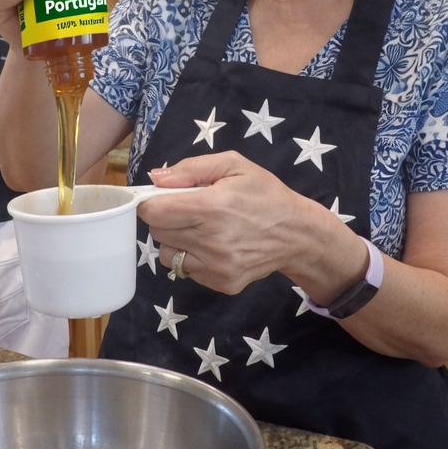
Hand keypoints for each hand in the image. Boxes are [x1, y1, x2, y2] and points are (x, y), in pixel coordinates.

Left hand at [142, 152, 326, 294]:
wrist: (297, 234)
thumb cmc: (265, 194)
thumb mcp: (234, 165)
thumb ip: (191, 168)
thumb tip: (155, 178)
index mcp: (214, 207)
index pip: (155, 212)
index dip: (150, 202)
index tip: (159, 197)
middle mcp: (213, 241)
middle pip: (158, 232)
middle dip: (166, 218)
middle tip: (188, 210)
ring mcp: (217, 267)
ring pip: (167, 254)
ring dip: (176, 240)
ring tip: (201, 228)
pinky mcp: (222, 283)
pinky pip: (186, 270)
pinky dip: (192, 256)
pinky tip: (213, 245)